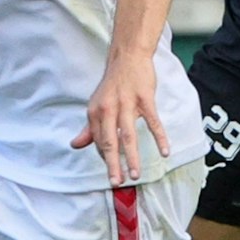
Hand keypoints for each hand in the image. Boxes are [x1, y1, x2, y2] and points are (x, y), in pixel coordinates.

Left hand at [71, 51, 169, 185]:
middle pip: (110, 142)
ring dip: (132, 157)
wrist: (128, 57)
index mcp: (95, 112)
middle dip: (113, 164)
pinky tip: (165, 152)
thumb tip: (74, 145)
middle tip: (116, 182)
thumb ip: (88, 129)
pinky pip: (153, 122)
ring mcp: (127, 103)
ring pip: (128, 136)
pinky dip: (160, 138)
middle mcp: (108, 109)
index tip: (113, 174)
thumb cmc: (113, 84)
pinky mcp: (144, 98)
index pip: (99, 142)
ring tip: (135, 174)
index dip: (106, 159)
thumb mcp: (97, 105)